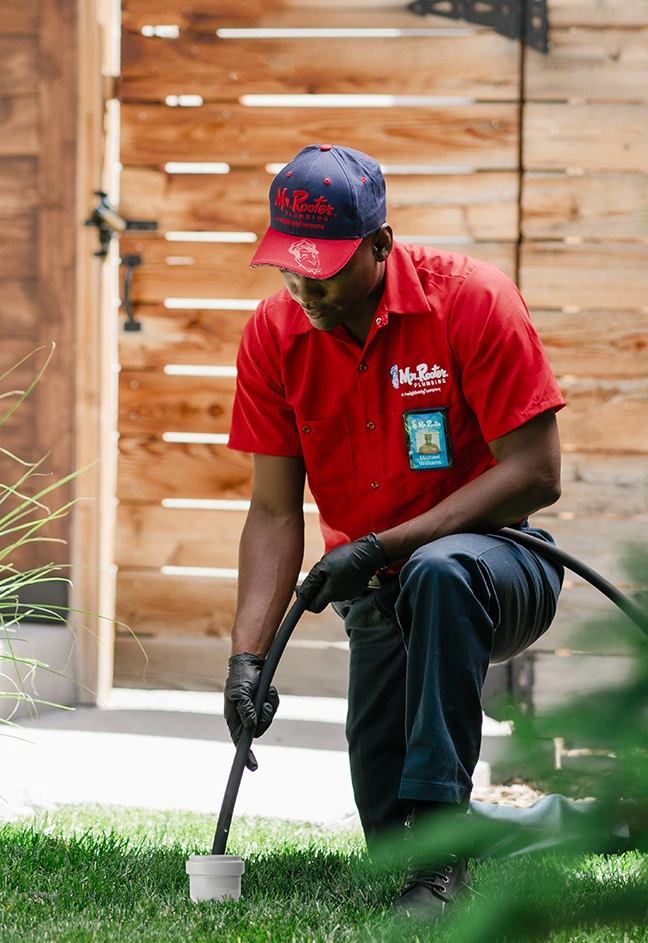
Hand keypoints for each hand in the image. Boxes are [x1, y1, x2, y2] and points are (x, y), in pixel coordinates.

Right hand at [224, 652, 278, 771]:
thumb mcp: (240, 693)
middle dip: (265, 718)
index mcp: (234, 718)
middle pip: (258, 730)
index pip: (239, 741)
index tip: (253, 766)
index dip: (246, 755)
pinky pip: (272, 709)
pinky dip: (273, 700)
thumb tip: (251, 725)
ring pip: (267, 719)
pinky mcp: (262, 703)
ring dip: (270, 707)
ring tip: (267, 693)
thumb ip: (246, 709)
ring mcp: (254, 711)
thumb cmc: (240, 677)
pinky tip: (270, 690)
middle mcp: (244, 717)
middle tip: (265, 705)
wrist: (248, 662)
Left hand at [297, 533, 388, 612]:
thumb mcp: (323, 566)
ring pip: (331, 592)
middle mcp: (340, 598)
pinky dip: (337, 579)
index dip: (304, 599)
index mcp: (331, 594)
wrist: (369, 553)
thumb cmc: (346, 558)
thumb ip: (311, 582)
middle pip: (321, 598)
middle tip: (318, 571)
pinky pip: (340, 587)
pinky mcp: (355, 588)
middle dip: (316, 587)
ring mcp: (349, 593)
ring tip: (332, 566)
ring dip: (327, 582)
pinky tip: (341, 567)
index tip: (300, 588)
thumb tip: (300, 594)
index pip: (312, 606)